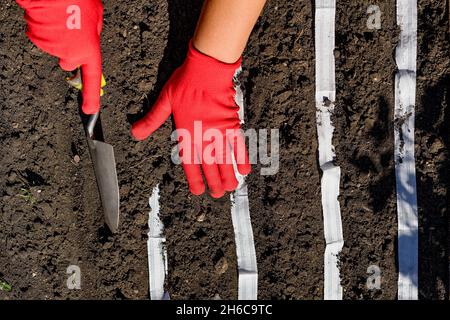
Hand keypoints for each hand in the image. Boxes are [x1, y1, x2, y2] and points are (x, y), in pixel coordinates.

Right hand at [16, 0, 103, 113]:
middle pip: (68, 62)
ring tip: (62, 19)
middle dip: (70, 51)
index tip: (90, 111)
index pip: (92, 80)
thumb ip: (94, 36)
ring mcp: (52, 49)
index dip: (91, 97)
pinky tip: (50, 18)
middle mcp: (70, 55)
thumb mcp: (97, 19)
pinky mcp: (37, 40)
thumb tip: (90, 41)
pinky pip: (43, 39)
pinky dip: (46, 31)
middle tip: (73, 31)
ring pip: (55, 48)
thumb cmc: (79, 1)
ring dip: (58, 37)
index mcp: (89, 51)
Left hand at [131, 41, 250, 197]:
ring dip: (229, 176)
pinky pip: (240, 146)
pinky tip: (245, 170)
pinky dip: (242, 158)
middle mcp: (203, 138)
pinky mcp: (233, 125)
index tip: (198, 191)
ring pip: (225, 160)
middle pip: (210, 166)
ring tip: (232, 188)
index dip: (195, 179)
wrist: (207, 70)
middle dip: (214, 182)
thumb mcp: (164, 101)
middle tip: (219, 195)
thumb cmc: (185, 83)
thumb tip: (134, 133)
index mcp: (186, 134)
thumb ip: (152, 120)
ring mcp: (220, 133)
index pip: (190, 163)